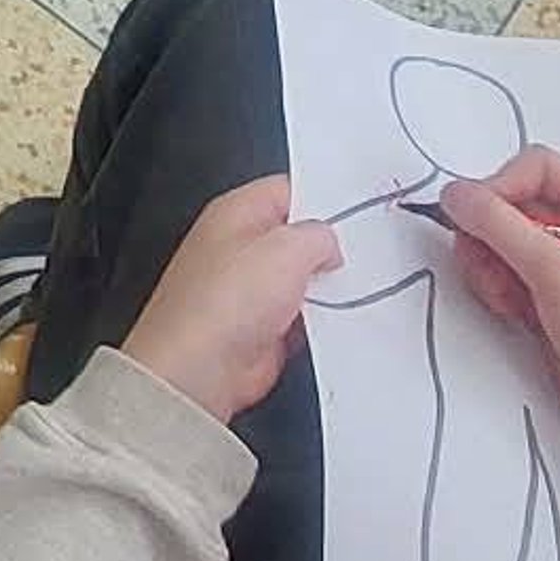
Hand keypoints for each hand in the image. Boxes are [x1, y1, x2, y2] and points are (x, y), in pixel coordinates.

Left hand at [121, 175, 341, 420]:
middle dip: (328, 249)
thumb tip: (327, 244)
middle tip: (357, 257)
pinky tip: (336, 323)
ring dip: (326, 290)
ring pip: (303, 280)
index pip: (288, 190)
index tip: (358, 212)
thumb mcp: (287, 248)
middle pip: (297, 238)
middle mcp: (240, 248)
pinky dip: (318, 322)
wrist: (201, 369)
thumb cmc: (223, 303)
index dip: (323, 199)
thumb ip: (317, 235)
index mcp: (236, 213)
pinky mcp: (261, 327)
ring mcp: (250, 290)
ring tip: (348, 290)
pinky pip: (302, 317)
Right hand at [438, 148, 559, 495]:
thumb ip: (504, 228)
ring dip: (490, 266)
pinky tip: (510, 316)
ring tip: (504, 301)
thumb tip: (453, 192)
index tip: (475, 221)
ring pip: (503, 245)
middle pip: (514, 206)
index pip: (538, 169)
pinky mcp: (551, 307)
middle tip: (485, 270)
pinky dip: (498, 291)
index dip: (501, 186)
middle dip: (489, 234)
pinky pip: (507, 279)